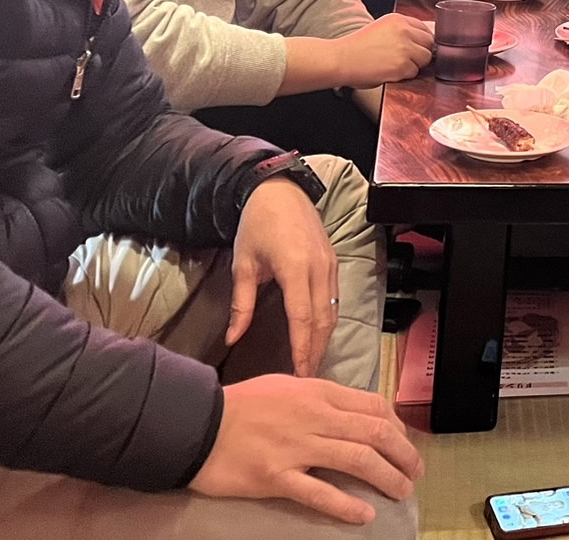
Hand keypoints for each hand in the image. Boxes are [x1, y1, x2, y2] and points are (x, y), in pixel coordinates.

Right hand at [190, 374, 423, 523]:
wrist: (197, 423)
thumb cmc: (243, 404)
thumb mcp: (288, 386)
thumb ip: (321, 398)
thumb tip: (355, 414)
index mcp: (318, 392)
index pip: (373, 405)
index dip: (397, 427)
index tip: (405, 444)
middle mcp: (314, 416)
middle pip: (374, 433)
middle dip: (403, 454)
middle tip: (415, 472)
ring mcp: (296, 447)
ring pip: (357, 460)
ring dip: (387, 477)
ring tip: (402, 491)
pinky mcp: (277, 477)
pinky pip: (319, 493)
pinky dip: (346, 505)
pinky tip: (363, 515)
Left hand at [229, 178, 337, 376]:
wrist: (280, 191)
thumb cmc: (257, 224)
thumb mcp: (243, 263)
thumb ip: (241, 304)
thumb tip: (233, 339)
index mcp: (295, 269)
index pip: (303, 318)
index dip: (302, 348)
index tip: (299, 374)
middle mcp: (319, 269)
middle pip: (323, 320)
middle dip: (316, 350)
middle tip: (307, 377)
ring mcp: (330, 265)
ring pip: (334, 311)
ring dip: (324, 338)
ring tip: (313, 361)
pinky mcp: (334, 261)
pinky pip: (335, 298)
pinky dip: (329, 320)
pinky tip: (319, 334)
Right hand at [335, 13, 433, 85]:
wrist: (341, 60)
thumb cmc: (357, 48)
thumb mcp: (381, 29)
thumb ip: (401, 31)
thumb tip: (421, 40)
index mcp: (398, 19)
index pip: (424, 28)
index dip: (421, 41)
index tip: (415, 48)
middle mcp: (403, 31)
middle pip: (429, 42)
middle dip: (420, 52)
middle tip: (405, 59)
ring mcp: (404, 48)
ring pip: (425, 58)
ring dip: (414, 64)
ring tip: (395, 65)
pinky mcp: (402, 65)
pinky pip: (415, 72)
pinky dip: (405, 75)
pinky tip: (390, 72)